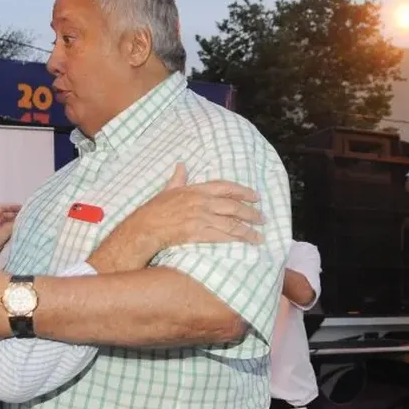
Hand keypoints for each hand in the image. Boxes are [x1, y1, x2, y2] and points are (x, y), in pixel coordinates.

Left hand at [0, 204, 20, 259]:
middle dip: (14, 217)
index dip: (11, 207)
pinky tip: (18, 236)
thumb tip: (20, 221)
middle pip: (3, 217)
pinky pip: (4, 235)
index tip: (21, 209)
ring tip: (24, 227)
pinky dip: (11, 233)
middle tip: (26, 219)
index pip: (0, 209)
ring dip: (13, 226)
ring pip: (4, 226)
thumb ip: (9, 227)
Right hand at [88, 163, 263, 272]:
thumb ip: (178, 178)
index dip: (243, 192)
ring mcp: (201, 218)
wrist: (145, 227)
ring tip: (259, 236)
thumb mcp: (167, 190)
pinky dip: (235, 240)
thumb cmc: (154, 210)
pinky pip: (222, 236)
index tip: (256, 197)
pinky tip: (244, 243)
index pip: (226, 187)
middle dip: (251, 213)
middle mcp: (202, 202)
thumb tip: (182, 165)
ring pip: (232, 224)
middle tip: (263, 219)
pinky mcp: (199, 233)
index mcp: (196, 190)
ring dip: (248, 230)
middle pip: (234, 207)